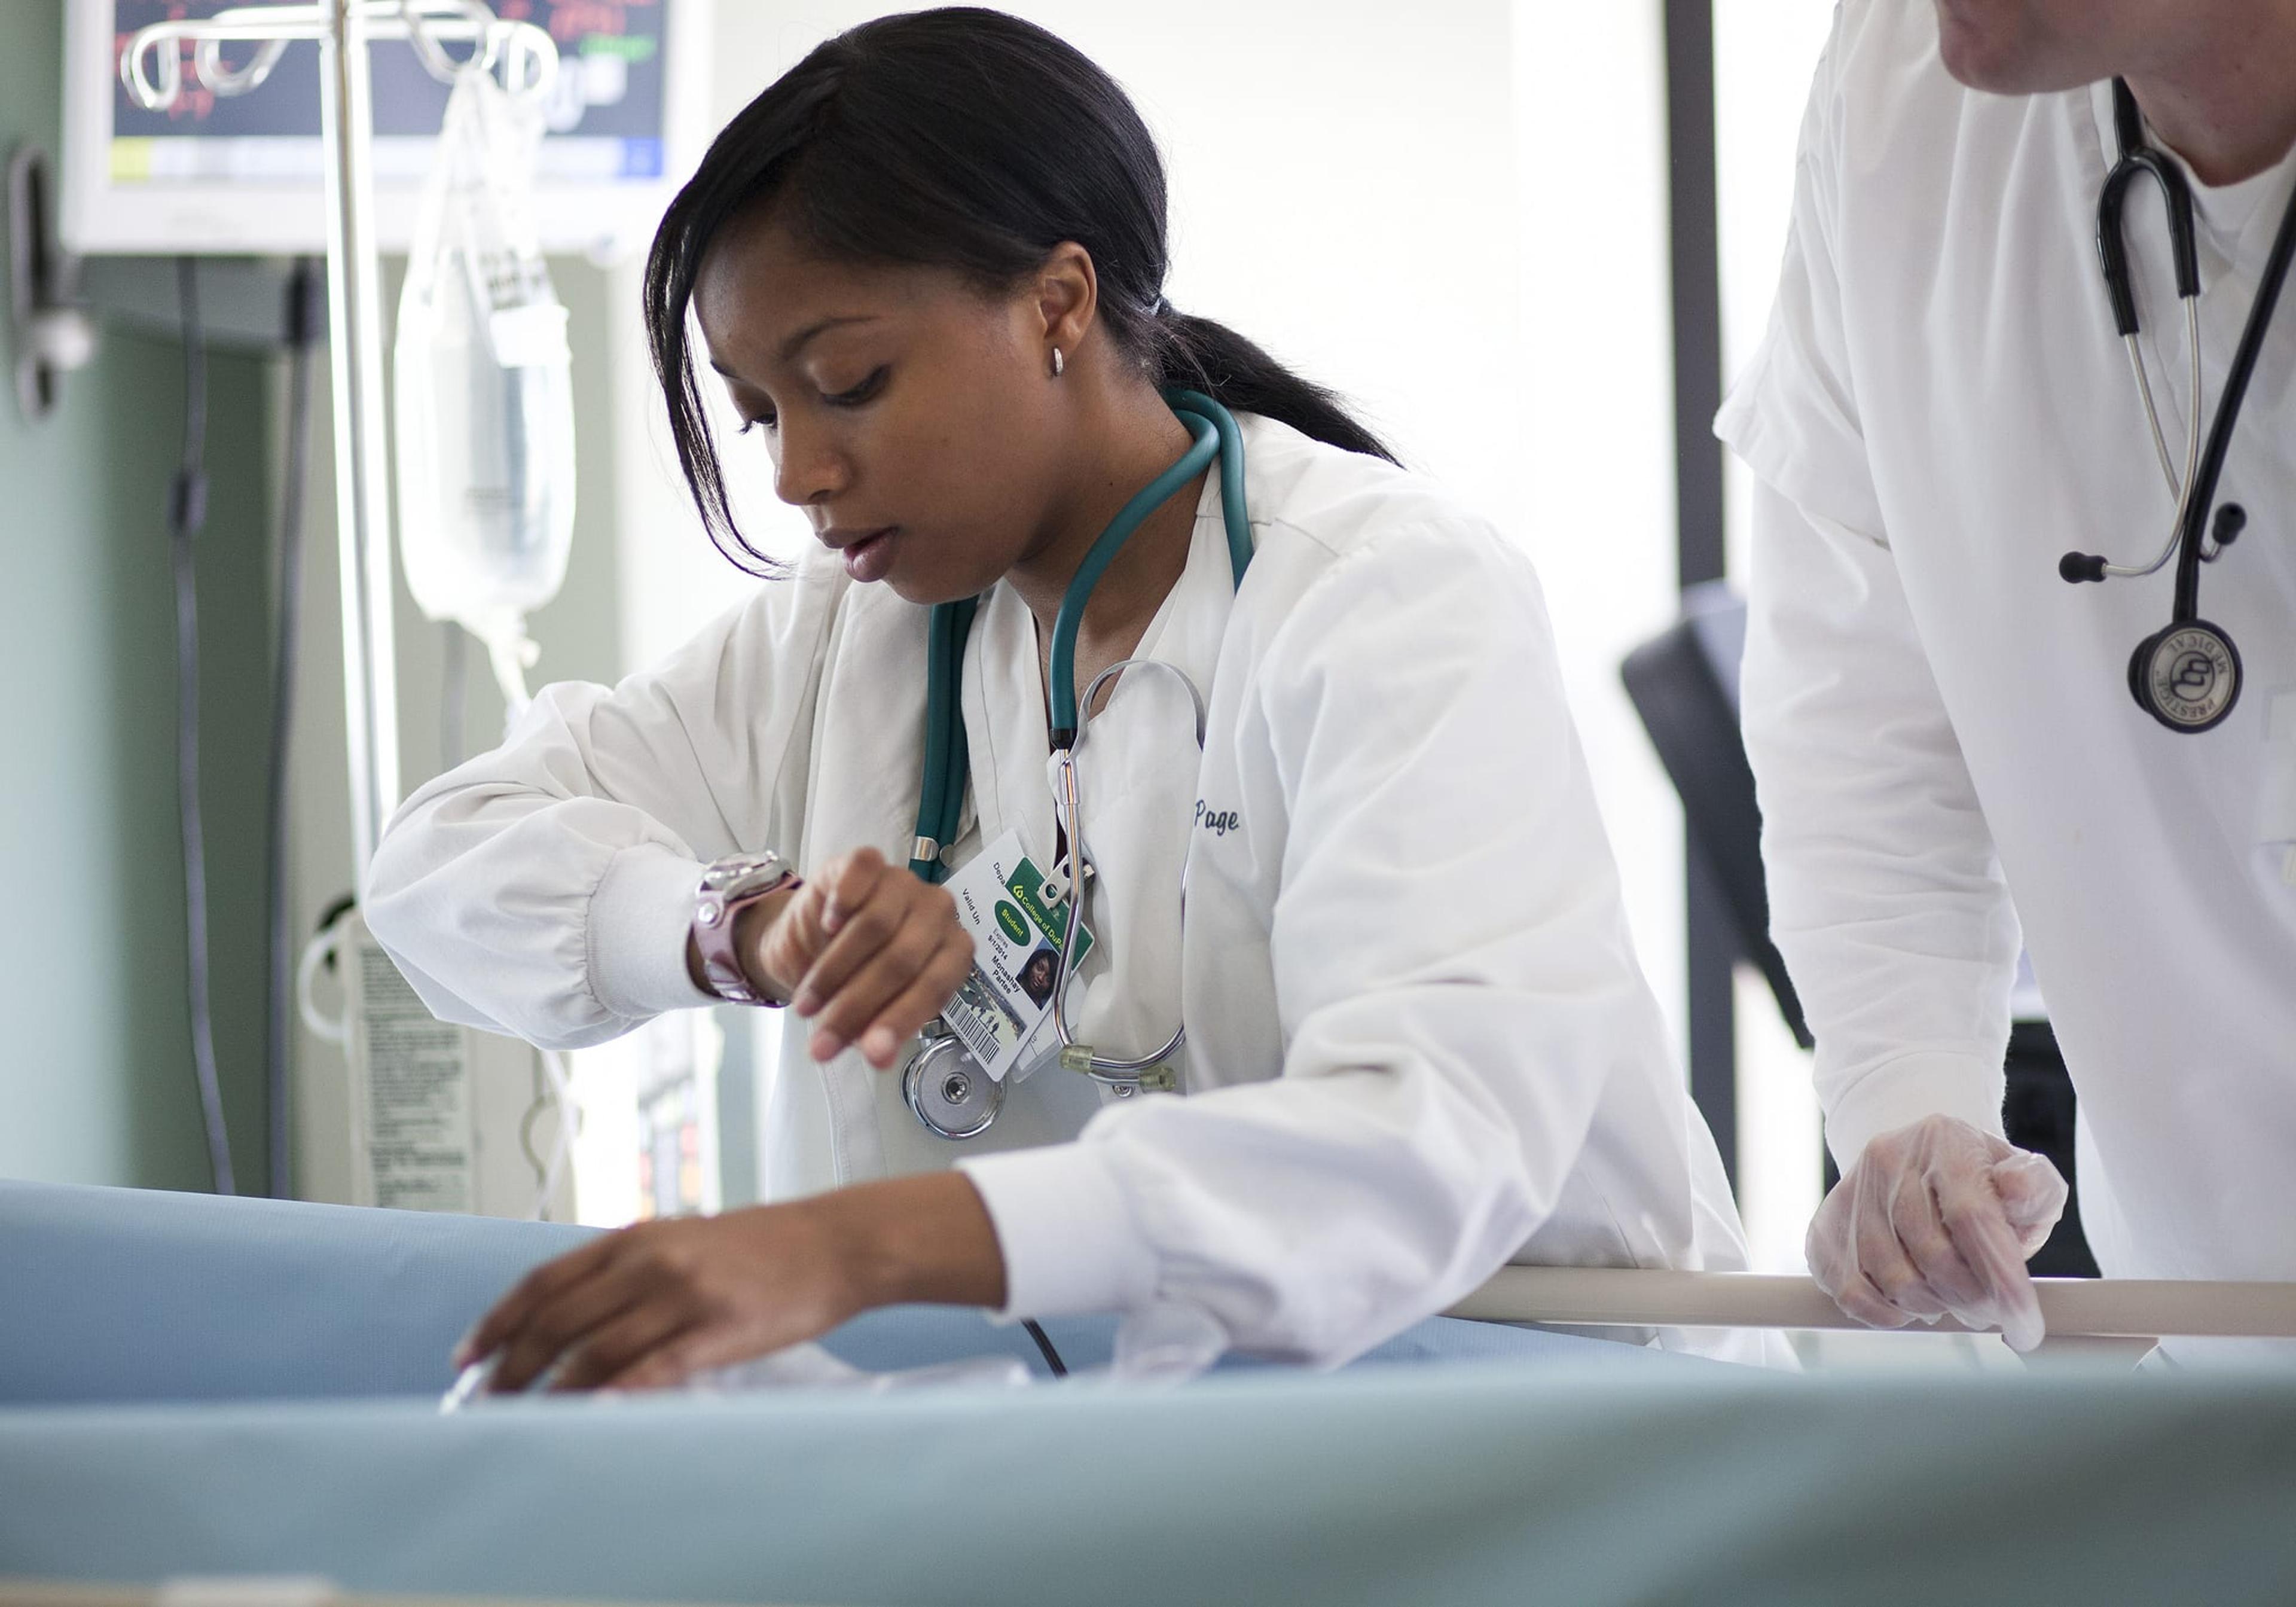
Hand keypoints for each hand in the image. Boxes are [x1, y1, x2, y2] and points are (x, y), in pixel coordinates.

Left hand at [454, 1174, 1006, 1393]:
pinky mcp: (718, 1330)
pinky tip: (589, 1416)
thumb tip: (570, 1317)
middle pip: (558, 1321)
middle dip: (512, 1366)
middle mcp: (651, 1260)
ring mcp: (684, 1295)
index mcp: (637, 1237)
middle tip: (487, 1399)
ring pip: (594, 1351)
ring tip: (526, 1418)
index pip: (545, 1281)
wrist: (835, 1243)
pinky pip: (651, 1371)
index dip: (499, 1320)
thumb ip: (629, 1270)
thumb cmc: (762, 1247)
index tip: (469, 1353)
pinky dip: (613, 1396)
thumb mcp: (684, 1239)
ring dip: (551, 1392)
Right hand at [746, 846, 971, 1066]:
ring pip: (876, 924)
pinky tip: (827, 927)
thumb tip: (879, 1058)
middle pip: (902, 959)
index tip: (871, 1054)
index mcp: (951, 952)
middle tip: (821, 1043)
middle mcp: (936, 912)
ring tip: (806, 1006)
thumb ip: (878, 1031)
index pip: (935, 986)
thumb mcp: (868, 1013)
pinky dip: (844, 901)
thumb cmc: (853, 977)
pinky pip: (862, 872)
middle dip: (857, 1007)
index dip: (901, 1021)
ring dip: (834, 972)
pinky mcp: (867, 861)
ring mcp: (903, 882)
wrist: (811, 940)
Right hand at [1806, 1114, 2067, 1351]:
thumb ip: (2035, 1187)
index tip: (2026, 1328)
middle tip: (1990, 1313)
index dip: (2002, 1280)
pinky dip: (1884, 1313)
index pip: (1972, 1217)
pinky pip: (1849, 1290)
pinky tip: (1909, 1308)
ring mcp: (1851, 1192)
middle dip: (1972, 1300)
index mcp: (1944, 1141)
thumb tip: (2017, 1191)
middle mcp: (1888, 1158)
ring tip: (1951, 1301)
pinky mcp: (1824, 1225)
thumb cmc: (1980, 1181)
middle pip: (1932, 1254)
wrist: (1918, 1162)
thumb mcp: (2023, 1177)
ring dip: (1932, 1306)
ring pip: (1893, 1278)